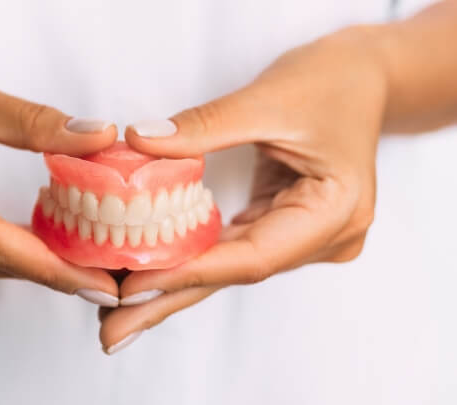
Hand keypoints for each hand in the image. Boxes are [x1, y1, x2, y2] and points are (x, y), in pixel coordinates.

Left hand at [99, 28, 386, 352]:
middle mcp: (324, 237)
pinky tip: (152, 271)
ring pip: (228, 266)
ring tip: (120, 310)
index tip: (130, 287)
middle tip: (112, 332)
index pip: (252, 256)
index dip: (188, 272)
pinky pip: (231, 247)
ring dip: (174, 284)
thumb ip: (204, 125)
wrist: (362, 76)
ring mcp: (306, 235)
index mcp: (335, 212)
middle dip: (169, 300)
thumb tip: (139, 142)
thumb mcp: (267, 98)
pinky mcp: (285, 224)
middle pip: (235, 273)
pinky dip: (191, 257)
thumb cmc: (330, 81)